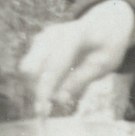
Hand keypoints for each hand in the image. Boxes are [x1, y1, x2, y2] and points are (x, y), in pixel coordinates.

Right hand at [19, 0, 134, 115]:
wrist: (105, 23)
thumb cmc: (107, 45)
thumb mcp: (104, 64)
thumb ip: (82, 80)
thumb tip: (59, 99)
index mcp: (75, 35)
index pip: (54, 65)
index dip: (46, 89)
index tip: (41, 112)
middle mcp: (53, 33)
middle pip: (31, 66)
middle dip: (36, 90)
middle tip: (46, 111)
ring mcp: (44, 37)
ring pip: (28, 69)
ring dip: (37, 87)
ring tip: (57, 96)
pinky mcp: (38, 43)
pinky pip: (31, 68)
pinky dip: (39, 81)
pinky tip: (54, 87)